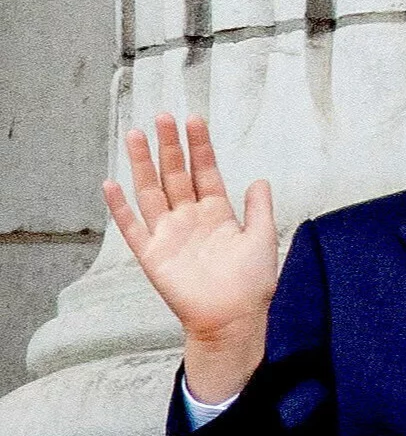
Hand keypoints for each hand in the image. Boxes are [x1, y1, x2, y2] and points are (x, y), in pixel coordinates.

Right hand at [101, 114, 277, 407]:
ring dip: (142, 165)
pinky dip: (121, 208)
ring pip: (151, 191)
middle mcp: (190, 218)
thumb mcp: (263, 238)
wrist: (234, 318)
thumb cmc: (252, 282)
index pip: (205, 171)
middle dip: (170, 146)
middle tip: (162, 116)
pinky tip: (111, 184)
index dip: (199, 147)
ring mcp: (169, 234)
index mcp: (217, 213)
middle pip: (176, 174)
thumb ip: (260, 209)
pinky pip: (132, 228)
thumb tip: (259, 180)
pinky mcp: (153, 254)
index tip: (193, 120)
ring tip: (135, 135)